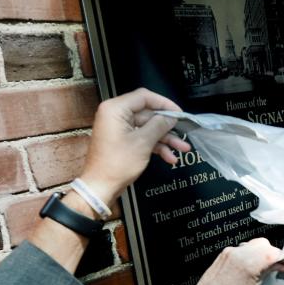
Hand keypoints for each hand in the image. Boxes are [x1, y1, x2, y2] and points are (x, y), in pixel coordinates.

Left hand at [78, 88, 192, 207]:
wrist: (100, 187)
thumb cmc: (115, 165)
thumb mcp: (143, 142)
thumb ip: (159, 125)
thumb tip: (171, 117)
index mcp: (115, 109)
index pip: (144, 97)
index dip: (164, 104)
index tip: (178, 112)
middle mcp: (115, 115)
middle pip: (148, 114)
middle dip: (167, 126)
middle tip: (182, 132)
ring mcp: (118, 128)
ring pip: (147, 127)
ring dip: (165, 138)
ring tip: (182, 148)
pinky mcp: (121, 140)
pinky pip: (142, 137)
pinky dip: (155, 145)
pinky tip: (169, 156)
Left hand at [185, 238, 283, 284]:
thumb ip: (267, 272)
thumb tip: (280, 265)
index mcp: (250, 262)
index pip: (274, 252)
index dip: (281, 258)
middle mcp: (240, 252)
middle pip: (264, 244)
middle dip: (271, 254)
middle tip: (273, 267)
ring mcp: (231, 251)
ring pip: (253, 245)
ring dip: (260, 253)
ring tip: (259, 268)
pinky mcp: (225, 253)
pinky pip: (243, 249)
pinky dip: (249, 255)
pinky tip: (247, 267)